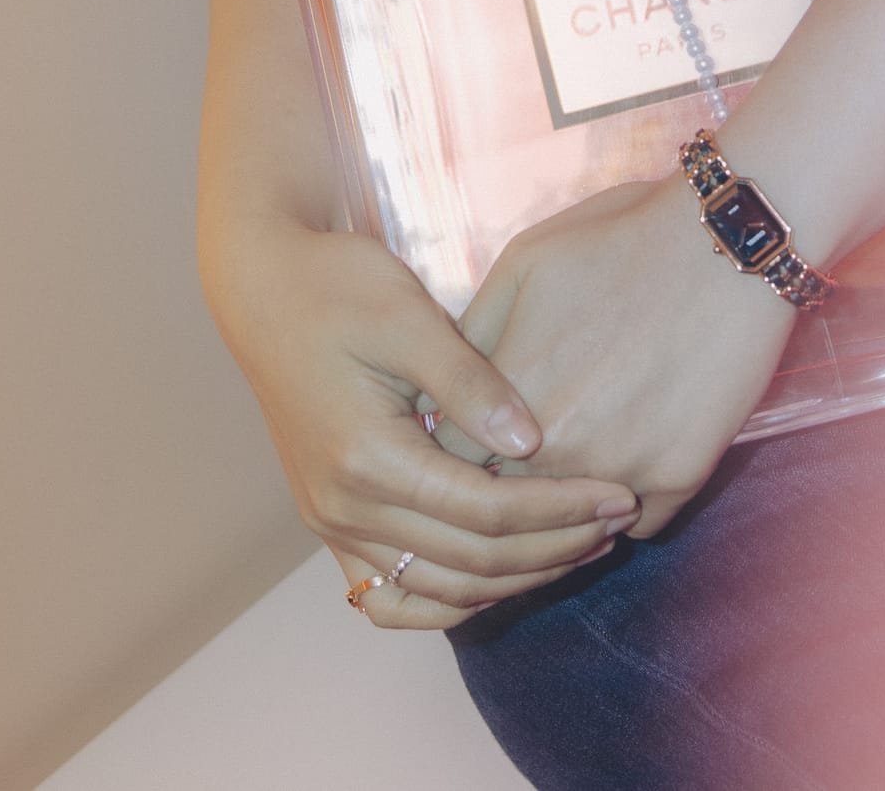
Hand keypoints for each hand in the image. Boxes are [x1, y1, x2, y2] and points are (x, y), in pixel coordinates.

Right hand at [205, 213, 640, 628]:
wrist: (263, 287)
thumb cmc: (338, 287)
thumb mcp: (409, 316)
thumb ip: (469, 384)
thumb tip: (529, 443)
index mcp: (367, 459)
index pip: (486, 512)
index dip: (561, 510)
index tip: (620, 495)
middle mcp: (344, 508)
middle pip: (470, 563)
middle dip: (553, 549)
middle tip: (619, 523)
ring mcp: (331, 523)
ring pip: (435, 591)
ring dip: (511, 581)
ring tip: (577, 549)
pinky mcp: (331, 519)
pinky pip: (389, 594)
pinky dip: (448, 598)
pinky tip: (499, 577)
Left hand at [462, 178, 794, 536]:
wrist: (726, 242)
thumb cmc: (620, 239)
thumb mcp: (523, 263)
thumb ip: (471, 336)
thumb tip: (437, 393)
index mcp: (505, 400)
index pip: (450, 464)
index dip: (462, 448)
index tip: (479, 433)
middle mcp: (554, 451)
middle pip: (509, 503)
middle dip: (513, 482)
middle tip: (537, 448)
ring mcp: (617, 473)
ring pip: (571, 522)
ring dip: (570, 501)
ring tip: (587, 455)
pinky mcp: (678, 480)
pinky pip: (639, 521)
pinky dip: (635, 498)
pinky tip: (642, 449)